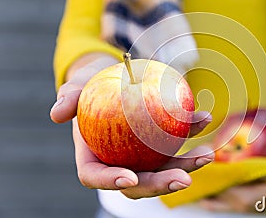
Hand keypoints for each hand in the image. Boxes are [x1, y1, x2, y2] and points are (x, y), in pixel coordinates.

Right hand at [50, 54, 213, 198]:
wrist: (113, 80)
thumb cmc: (91, 86)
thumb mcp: (76, 87)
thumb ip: (67, 98)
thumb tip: (58, 114)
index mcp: (93, 157)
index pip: (96, 176)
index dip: (110, 183)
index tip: (129, 177)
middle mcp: (120, 162)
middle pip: (139, 182)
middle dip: (161, 185)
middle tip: (183, 179)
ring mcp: (142, 154)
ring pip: (164, 167)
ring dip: (187, 165)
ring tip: (207, 154)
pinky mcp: (160, 141)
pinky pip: (177, 140)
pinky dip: (192, 131)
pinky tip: (205, 118)